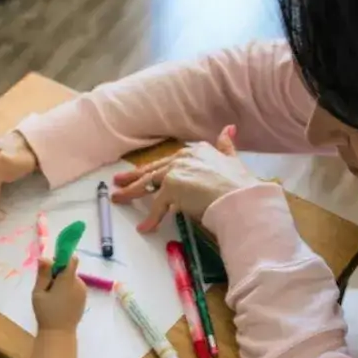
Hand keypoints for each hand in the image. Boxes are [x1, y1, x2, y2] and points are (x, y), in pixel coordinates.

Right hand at [32, 257, 86, 332]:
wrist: (59, 334)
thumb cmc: (46, 313)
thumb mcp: (38, 292)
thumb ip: (42, 274)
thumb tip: (44, 257)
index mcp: (68, 281)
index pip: (71, 260)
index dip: (61, 258)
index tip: (51, 267)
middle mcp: (79, 284)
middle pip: (69, 270)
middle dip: (59, 274)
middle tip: (46, 287)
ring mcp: (83, 292)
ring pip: (72, 279)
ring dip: (63, 282)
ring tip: (52, 297)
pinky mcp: (84, 299)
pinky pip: (75, 287)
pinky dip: (67, 290)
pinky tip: (59, 302)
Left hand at [112, 125, 260, 231]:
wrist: (240, 198)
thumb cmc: (240, 185)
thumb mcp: (234, 160)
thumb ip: (227, 146)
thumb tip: (229, 129)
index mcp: (197, 150)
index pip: (169, 161)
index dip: (156, 168)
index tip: (144, 173)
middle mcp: (184, 156)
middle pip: (153, 169)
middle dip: (134, 176)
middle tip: (119, 181)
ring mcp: (175, 170)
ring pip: (148, 183)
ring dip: (131, 191)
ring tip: (118, 198)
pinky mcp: (171, 187)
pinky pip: (157, 206)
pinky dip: (151, 219)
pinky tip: (145, 227)